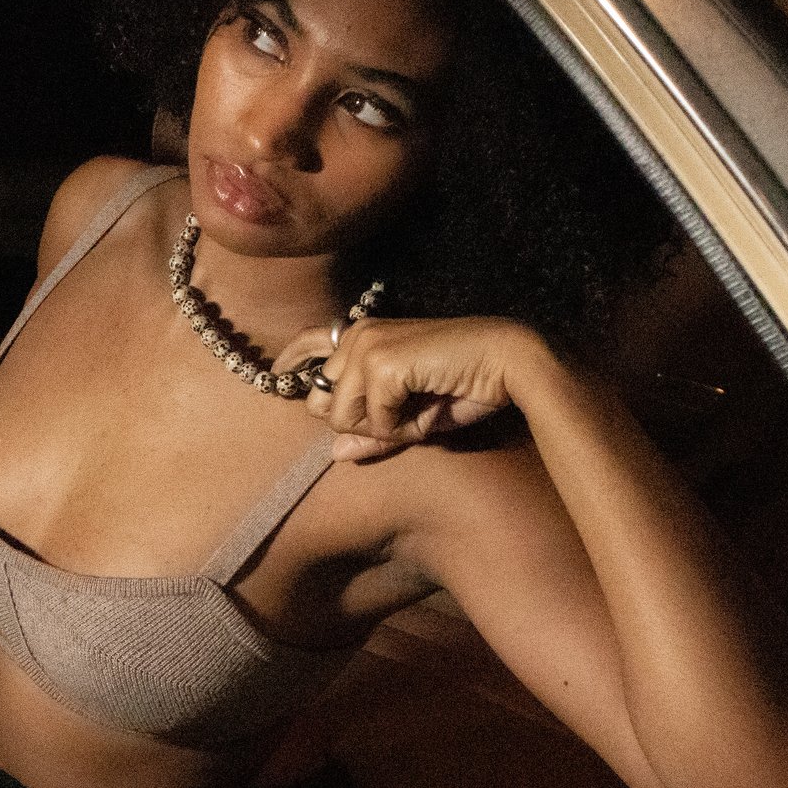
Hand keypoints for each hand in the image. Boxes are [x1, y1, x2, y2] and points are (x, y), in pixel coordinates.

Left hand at [272, 316, 539, 461]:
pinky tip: (429, 409)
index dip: (290, 365)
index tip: (279, 375)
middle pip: (321, 403)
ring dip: (381, 429)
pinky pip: (372, 421)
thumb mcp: (411, 416)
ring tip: (419, 412)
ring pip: (340, 417)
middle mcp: (359, 334)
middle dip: (358, 424)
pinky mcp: (381, 363)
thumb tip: (336, 454)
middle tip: (401, 418)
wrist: (508, 363)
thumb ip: (372, 431)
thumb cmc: (465, 385)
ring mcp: (367, 346)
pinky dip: (402, 428)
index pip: (306, 343)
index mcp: (363, 334)